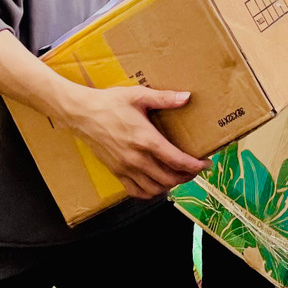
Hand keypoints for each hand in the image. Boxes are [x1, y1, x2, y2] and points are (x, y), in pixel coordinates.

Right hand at [61, 85, 209, 198]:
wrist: (81, 114)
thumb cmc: (110, 102)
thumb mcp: (139, 95)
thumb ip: (164, 98)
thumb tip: (187, 97)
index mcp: (146, 139)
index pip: (177, 160)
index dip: (195, 166)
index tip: (206, 164)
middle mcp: (136, 158)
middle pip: (169, 178)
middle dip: (187, 176)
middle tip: (195, 169)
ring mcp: (125, 168)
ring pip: (154, 189)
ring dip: (170, 186)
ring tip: (179, 176)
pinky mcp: (116, 172)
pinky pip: (136, 192)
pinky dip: (150, 192)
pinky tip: (157, 183)